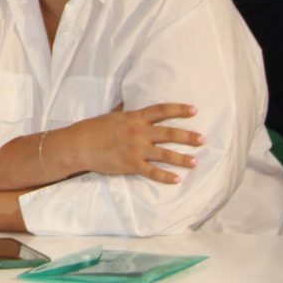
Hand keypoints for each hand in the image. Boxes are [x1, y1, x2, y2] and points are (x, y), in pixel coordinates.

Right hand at [71, 103, 201, 182]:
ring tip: (195, 161)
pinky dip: (166, 177)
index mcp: (135, 118)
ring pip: (165, 154)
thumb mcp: (113, 115)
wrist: (80, 145)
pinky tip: (177, 179)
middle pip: (169, 133)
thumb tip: (129, 103)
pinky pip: (152, 172)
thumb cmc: (94, 128)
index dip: (179, 110)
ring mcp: (136, 149)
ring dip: (182, 158)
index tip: (194, 110)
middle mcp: (139, 132)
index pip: (161, 111)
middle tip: (202, 139)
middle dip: (188, 136)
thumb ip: (126, 111)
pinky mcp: (131, 165)